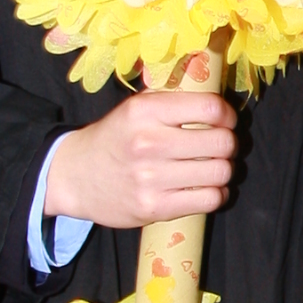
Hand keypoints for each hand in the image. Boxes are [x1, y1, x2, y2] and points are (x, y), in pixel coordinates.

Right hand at [45, 67, 238, 229]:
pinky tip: (207, 188)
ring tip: (213, 167)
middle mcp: (148, 143)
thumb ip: (172, 100)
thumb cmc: (114, 138)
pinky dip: (217, 194)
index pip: (210, 108)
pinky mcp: (154, 208)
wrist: (73, 176)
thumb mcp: (134, 108)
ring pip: (220, 173)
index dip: (228, 115)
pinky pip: (209, 200)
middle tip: (220, 146)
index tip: (226, 121)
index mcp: (145, 111)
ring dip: (224, 170)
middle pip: (222, 142)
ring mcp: (151, 178)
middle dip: (229, 144)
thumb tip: (216, 95)